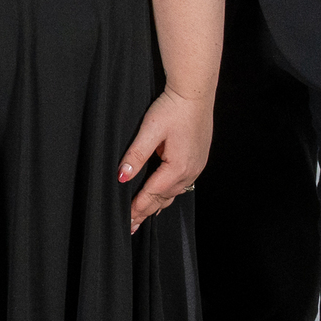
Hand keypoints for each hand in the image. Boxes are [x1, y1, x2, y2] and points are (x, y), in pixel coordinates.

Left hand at [117, 87, 211, 233]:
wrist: (195, 93)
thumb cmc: (173, 108)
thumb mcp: (150, 130)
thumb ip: (136, 154)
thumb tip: (122, 176)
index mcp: (177, 167)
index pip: (152, 194)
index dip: (137, 208)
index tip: (126, 221)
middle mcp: (190, 172)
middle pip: (163, 198)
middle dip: (145, 212)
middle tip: (131, 226)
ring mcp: (196, 167)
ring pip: (173, 193)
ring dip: (157, 205)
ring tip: (144, 216)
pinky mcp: (198, 160)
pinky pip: (182, 184)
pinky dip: (169, 193)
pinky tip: (164, 196)